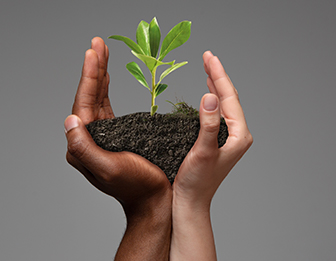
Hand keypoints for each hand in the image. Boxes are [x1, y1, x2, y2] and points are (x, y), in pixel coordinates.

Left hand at [64, 37, 171, 259]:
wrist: (153, 198)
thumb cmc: (136, 185)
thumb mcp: (108, 169)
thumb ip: (84, 147)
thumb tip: (69, 120)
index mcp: (82, 145)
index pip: (83, 104)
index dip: (89, 77)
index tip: (94, 53)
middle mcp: (87, 138)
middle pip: (88, 97)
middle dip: (93, 69)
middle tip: (97, 44)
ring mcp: (100, 135)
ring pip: (97, 98)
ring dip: (99, 75)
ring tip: (101, 52)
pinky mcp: (113, 133)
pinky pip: (106, 106)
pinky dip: (105, 89)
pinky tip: (106, 77)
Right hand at [170, 51, 252, 260]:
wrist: (189, 201)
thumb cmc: (196, 181)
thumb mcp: (203, 152)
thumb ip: (208, 124)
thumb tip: (209, 96)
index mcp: (238, 135)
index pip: (229, 98)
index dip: (218, 75)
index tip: (209, 57)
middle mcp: (236, 134)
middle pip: (228, 98)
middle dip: (218, 76)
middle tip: (207, 56)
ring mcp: (227, 137)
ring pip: (223, 104)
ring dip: (215, 85)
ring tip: (208, 68)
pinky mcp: (216, 139)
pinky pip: (216, 113)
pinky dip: (211, 99)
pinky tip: (207, 93)